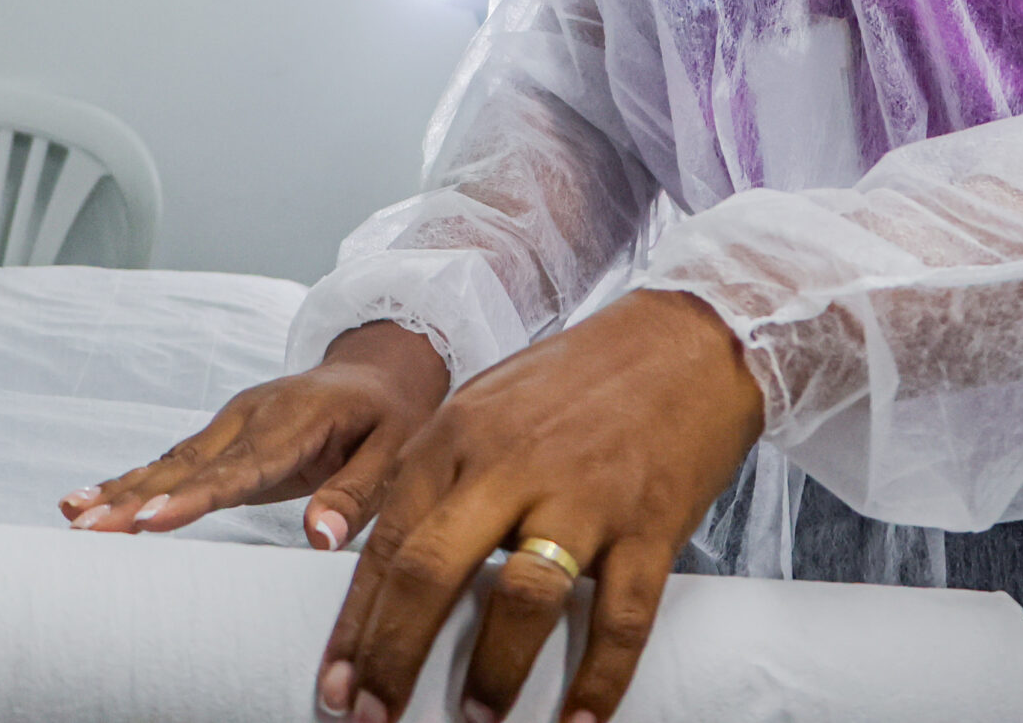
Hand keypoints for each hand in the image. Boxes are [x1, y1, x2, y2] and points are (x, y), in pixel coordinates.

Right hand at [59, 320, 449, 550]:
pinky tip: (92, 499)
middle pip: (188, 465)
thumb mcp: (396, 453)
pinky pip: (174, 460)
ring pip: (171, 461)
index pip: (239, 469)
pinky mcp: (224, 433)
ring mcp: (233, 421)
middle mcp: (253, 415)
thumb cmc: (392, 417)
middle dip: (134, 498)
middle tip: (86, 527)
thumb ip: (356, 495)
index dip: (192, 499)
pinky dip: (133, 480)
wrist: (380, 371)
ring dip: (122, 489)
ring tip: (72, 515)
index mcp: (296, 420)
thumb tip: (319, 539)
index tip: (148, 523)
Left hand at [317, 289, 763, 722]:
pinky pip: (620, 619)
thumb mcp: (489, 405)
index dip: (357, 622)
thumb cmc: (581, 381)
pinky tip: (578, 722)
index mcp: (460, 434)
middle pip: (432, 571)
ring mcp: (584, 495)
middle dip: (394, 656)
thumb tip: (395, 565)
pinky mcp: (648, 525)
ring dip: (492, 671)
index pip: (391, 541)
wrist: (688, 338)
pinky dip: (598, 681)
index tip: (334, 682)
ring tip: (475, 718)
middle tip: (370, 716)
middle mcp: (511, 463)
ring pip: (522, 599)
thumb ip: (442, 474)